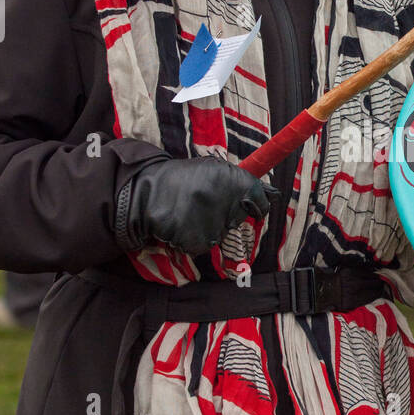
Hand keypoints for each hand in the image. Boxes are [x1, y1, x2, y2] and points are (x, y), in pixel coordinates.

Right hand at [115, 156, 275, 254]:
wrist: (142, 192)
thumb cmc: (178, 180)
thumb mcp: (209, 169)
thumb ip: (237, 181)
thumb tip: (271, 195)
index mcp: (227, 175)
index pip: (259, 197)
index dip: (257, 204)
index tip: (252, 208)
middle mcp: (221, 195)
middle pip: (236, 219)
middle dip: (223, 216)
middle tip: (199, 204)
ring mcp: (208, 218)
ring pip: (219, 234)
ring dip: (205, 229)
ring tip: (186, 212)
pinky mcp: (196, 238)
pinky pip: (202, 245)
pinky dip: (191, 240)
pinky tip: (179, 224)